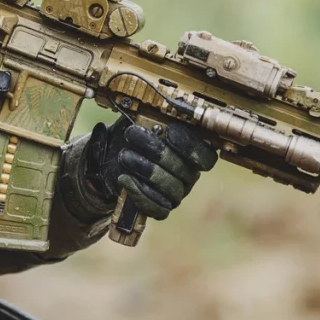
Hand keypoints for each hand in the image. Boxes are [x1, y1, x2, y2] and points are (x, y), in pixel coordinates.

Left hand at [84, 118, 217, 219]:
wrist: (114, 155)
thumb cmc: (133, 137)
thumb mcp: (141, 121)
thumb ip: (152, 116)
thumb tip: (156, 111)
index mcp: (192, 153)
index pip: (205, 156)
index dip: (190, 145)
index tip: (169, 132)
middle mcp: (189, 175)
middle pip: (184, 170)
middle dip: (156, 151)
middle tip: (132, 135)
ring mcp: (177, 194)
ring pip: (170, 188)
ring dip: (144, 170)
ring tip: (124, 156)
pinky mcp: (161, 208)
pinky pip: (157, 208)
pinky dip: (139, 193)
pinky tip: (124, 179)